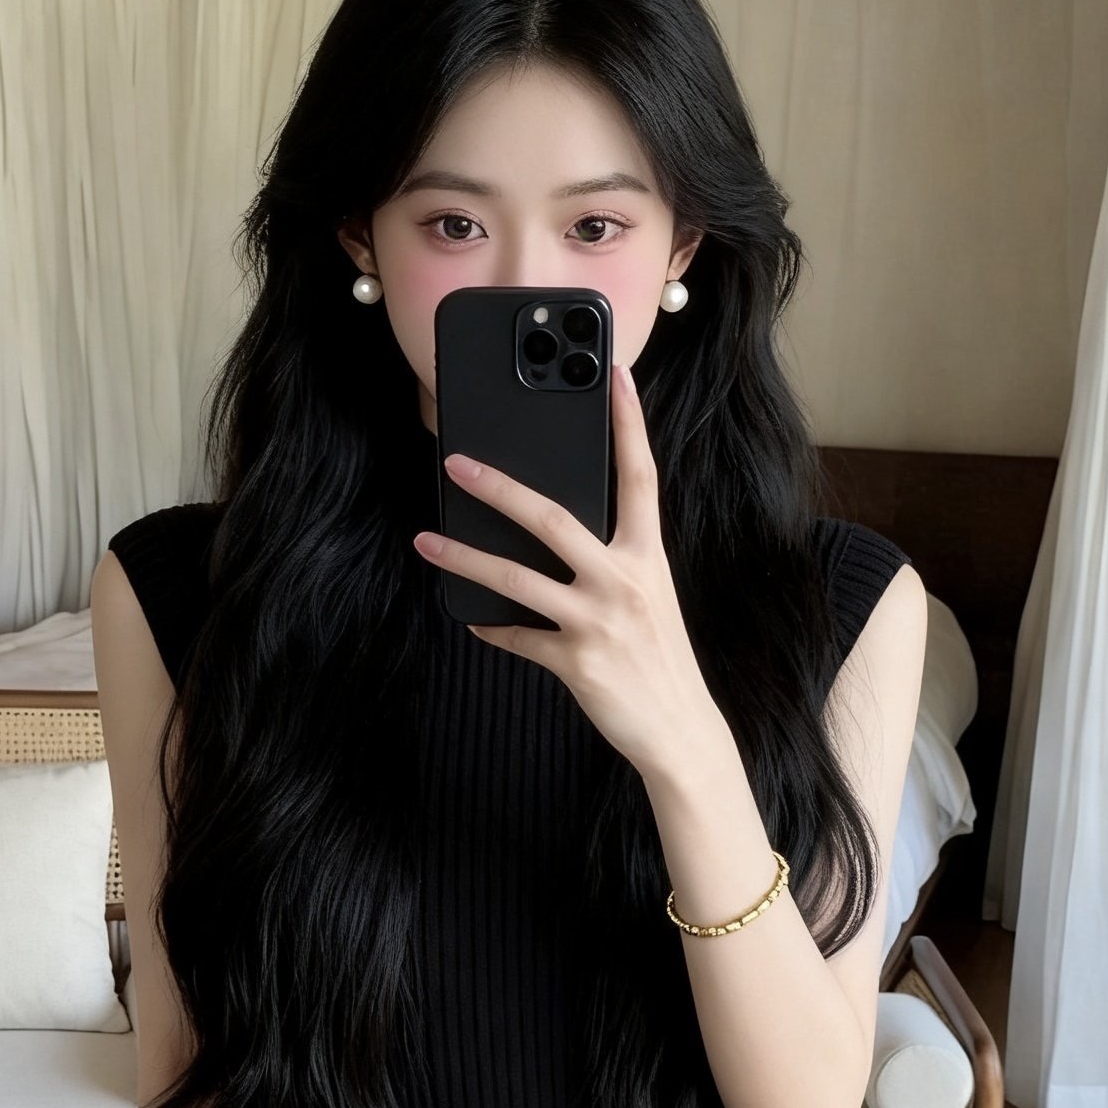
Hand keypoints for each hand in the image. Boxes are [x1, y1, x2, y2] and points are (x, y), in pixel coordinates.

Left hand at [413, 362, 725, 776]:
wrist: (680, 732)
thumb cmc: (661, 660)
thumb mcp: (650, 598)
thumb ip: (614, 562)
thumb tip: (559, 534)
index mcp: (648, 557)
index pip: (640, 476)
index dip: (629, 423)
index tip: (615, 375)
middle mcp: (624, 581)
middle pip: (552, 518)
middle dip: (498, 487)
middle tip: (457, 462)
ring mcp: (598, 622)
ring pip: (516, 578)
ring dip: (464, 558)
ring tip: (427, 540)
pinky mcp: (576, 662)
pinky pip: (518, 638)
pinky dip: (492, 628)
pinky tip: (473, 620)